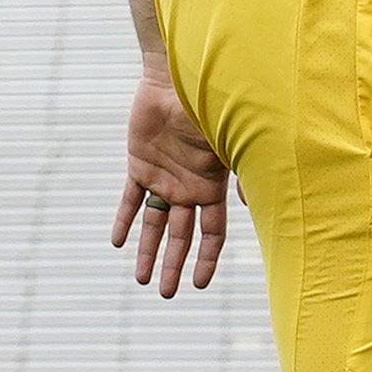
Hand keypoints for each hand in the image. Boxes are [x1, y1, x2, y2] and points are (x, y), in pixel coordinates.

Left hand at [112, 63, 228, 295]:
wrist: (179, 77)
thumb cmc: (211, 107)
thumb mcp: (230, 145)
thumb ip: (243, 175)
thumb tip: (252, 206)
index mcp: (213, 187)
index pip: (212, 233)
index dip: (207, 259)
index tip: (199, 284)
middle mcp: (188, 187)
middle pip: (181, 236)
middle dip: (174, 265)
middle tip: (167, 293)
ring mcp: (163, 177)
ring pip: (155, 223)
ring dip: (148, 250)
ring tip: (142, 279)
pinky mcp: (139, 164)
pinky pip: (130, 199)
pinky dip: (124, 219)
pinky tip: (118, 242)